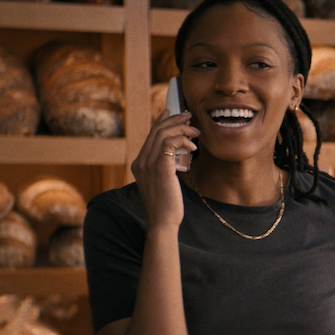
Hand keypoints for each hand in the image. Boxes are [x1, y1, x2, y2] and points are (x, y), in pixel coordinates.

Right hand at [131, 110, 199, 232]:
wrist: (163, 221)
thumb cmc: (167, 205)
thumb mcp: (163, 182)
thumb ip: (164, 167)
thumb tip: (176, 154)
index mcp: (139, 164)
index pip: (150, 135)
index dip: (162, 121)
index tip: (174, 113)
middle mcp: (140, 161)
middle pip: (156, 130)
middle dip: (174, 120)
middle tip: (189, 116)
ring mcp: (148, 164)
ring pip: (163, 133)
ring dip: (182, 129)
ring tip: (195, 132)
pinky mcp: (160, 167)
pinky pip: (169, 143)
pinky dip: (182, 140)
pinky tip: (193, 147)